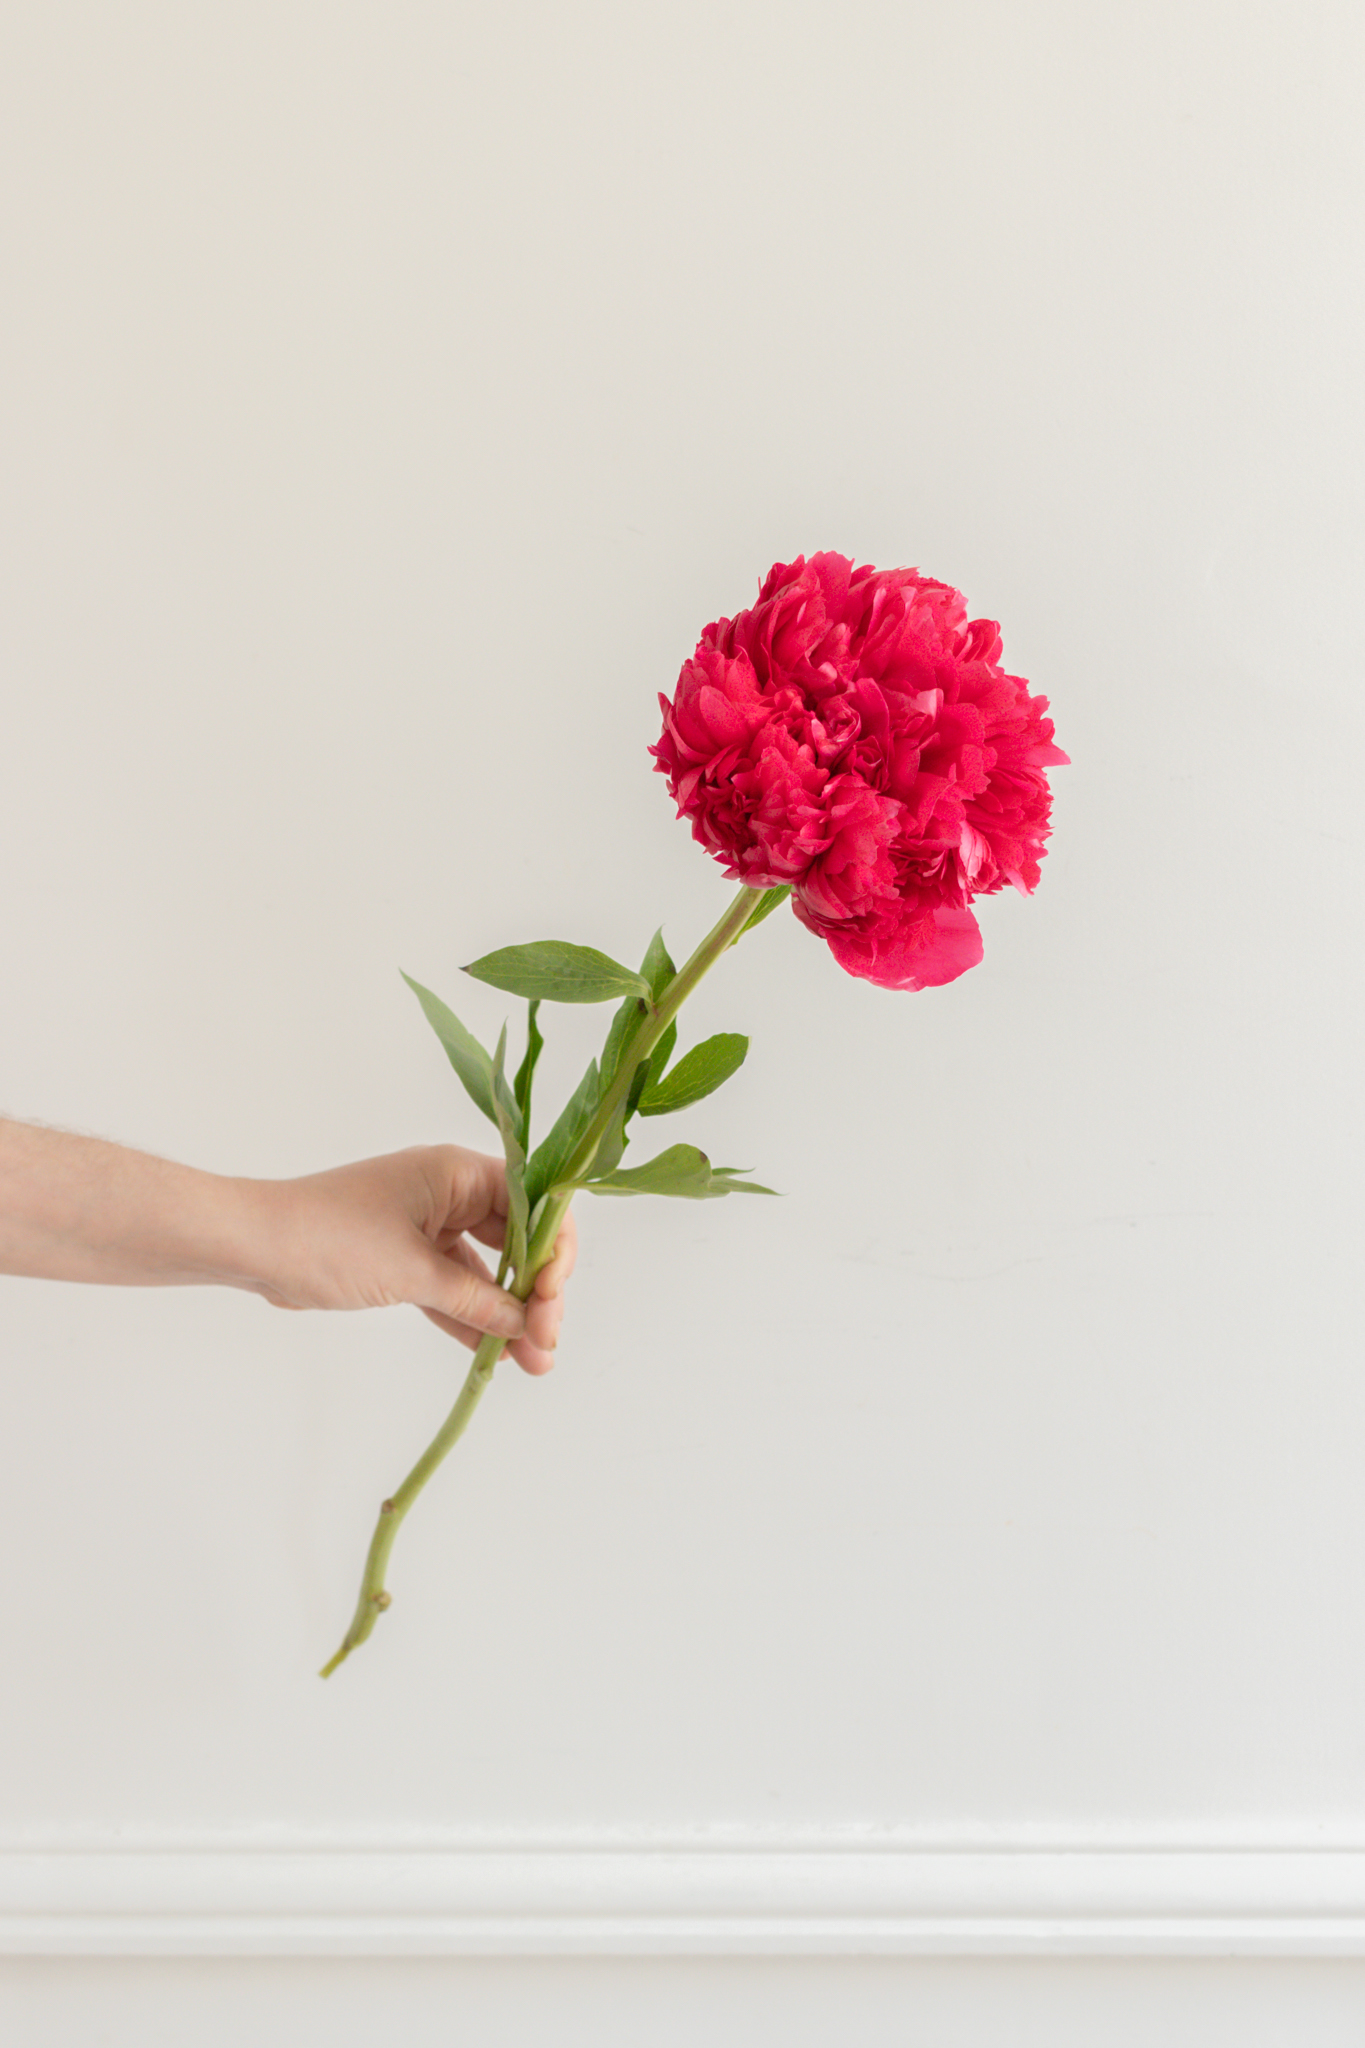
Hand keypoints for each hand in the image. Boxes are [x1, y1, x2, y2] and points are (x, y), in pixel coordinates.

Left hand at [250, 1145, 575, 1375]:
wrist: (255, 1246)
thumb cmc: (329, 1238)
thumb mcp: (412, 1272)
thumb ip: (474, 1299)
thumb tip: (524, 1325)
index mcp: (456, 1173)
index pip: (534, 1202)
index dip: (554, 1250)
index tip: (551, 1298)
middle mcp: (449, 1193)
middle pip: (517, 1239)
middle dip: (537, 1291)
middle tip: (547, 1341)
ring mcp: (427, 1226)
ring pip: (487, 1270)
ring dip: (508, 1313)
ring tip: (535, 1361)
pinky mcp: (405, 1258)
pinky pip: (454, 1288)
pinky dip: (472, 1318)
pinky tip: (495, 1353)